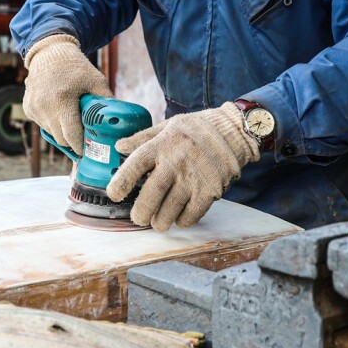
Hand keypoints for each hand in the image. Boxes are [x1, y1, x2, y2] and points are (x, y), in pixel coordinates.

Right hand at [21, 34, 110, 154]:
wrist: (49, 53)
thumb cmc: (75, 67)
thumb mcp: (96, 80)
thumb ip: (107, 100)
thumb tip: (118, 120)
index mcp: (62, 100)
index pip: (71, 135)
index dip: (80, 146)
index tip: (88, 151)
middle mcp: (44, 106)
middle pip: (60, 139)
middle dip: (72, 141)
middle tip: (83, 137)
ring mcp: (34, 108)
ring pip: (51, 133)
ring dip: (61, 131)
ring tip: (71, 119)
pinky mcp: (28, 108)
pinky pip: (42, 125)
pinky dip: (52, 123)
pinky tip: (59, 110)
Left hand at [107, 104, 260, 231]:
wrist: (234, 132)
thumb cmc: (198, 129)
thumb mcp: (168, 126)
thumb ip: (143, 138)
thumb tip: (118, 147)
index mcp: (163, 144)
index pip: (136, 164)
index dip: (122, 181)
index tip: (113, 194)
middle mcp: (176, 161)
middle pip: (151, 194)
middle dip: (141, 212)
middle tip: (138, 218)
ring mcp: (194, 177)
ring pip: (170, 210)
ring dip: (160, 221)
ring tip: (158, 222)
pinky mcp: (210, 190)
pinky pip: (191, 215)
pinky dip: (182, 220)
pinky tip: (180, 217)